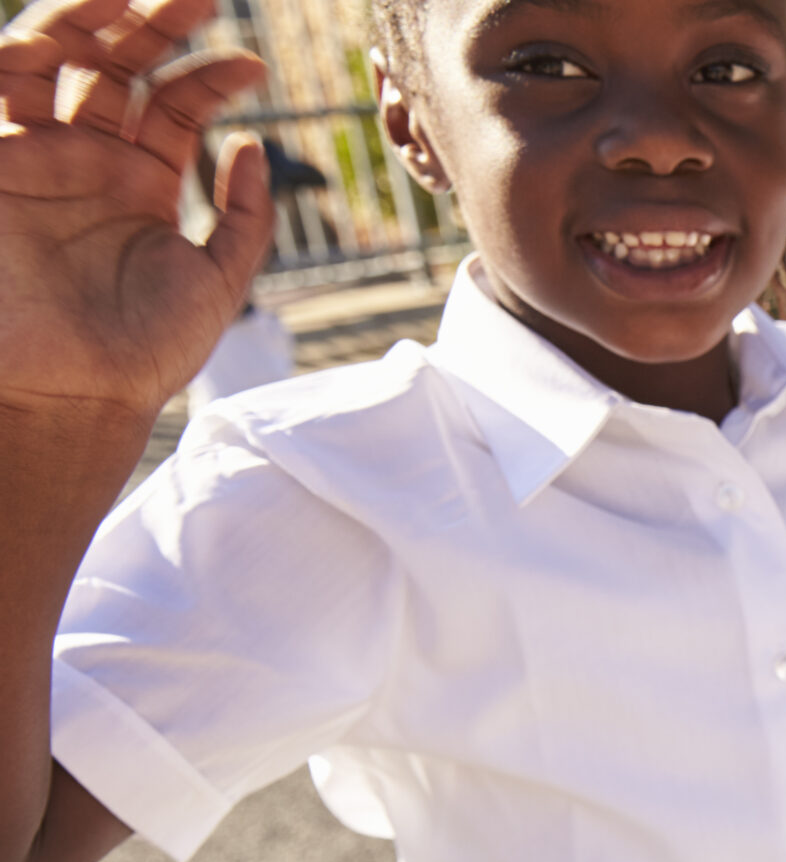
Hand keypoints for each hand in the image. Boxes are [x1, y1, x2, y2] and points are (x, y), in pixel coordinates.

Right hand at [0, 0, 270, 425]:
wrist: (77, 394)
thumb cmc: (146, 351)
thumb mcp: (217, 280)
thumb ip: (244, 218)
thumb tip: (254, 150)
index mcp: (138, 181)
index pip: (174, 104)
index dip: (211, 76)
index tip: (255, 67)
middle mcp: (86, 159)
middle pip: (116, 67)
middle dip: (153, 24)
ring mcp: (37, 155)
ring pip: (58, 62)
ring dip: (94, 20)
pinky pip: (3, 88)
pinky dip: (33, 50)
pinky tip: (79, 31)